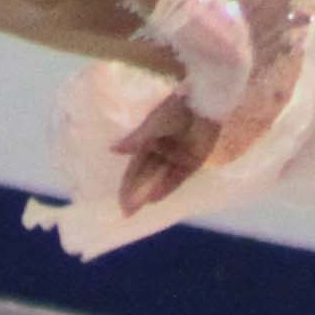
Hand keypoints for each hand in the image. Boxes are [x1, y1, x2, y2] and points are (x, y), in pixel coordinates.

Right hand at [116, 89, 218, 213]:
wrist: (202, 101)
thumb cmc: (176, 108)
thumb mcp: (152, 124)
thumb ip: (135, 140)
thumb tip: (112, 150)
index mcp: (149, 141)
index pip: (135, 168)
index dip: (127, 185)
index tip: (120, 201)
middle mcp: (162, 152)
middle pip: (146, 177)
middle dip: (136, 194)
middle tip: (126, 213)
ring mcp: (178, 157)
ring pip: (160, 179)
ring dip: (149, 193)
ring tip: (137, 208)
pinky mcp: (194, 161)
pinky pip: (178, 177)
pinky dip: (166, 187)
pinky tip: (154, 198)